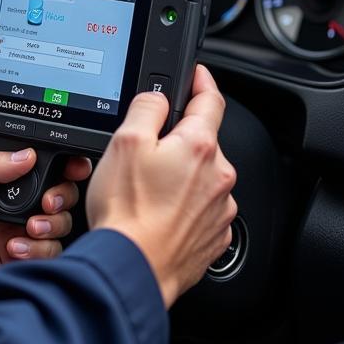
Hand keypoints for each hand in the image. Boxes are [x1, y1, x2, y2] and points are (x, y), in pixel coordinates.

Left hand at [0, 149, 91, 300]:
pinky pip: (46, 257)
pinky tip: (13, 250)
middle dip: (61, 197)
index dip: (61, 167)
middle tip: (46, 203)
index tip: (71, 168)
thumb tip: (26, 154)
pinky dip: (37, 252)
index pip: (40, 169)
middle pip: (58, 197)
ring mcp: (15, 236)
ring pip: (58, 228)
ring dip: (50, 226)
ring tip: (26, 228)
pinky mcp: (15, 264)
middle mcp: (11, 207)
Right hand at [87, 65, 236, 308]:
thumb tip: (158, 97)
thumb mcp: (124, 142)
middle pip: (201, 142)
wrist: (133, 268)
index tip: (196, 75)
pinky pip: (200, 209)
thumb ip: (146, 109)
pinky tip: (156, 213)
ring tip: (144, 190)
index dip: (201, 81)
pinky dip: (182, 205)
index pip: (211, 101)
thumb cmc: (128, 210)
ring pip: (200, 177)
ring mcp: (219, 210)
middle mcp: (218, 176)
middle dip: (178, 139)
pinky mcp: (214, 237)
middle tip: (144, 150)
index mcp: (199, 147)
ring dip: (180, 175)